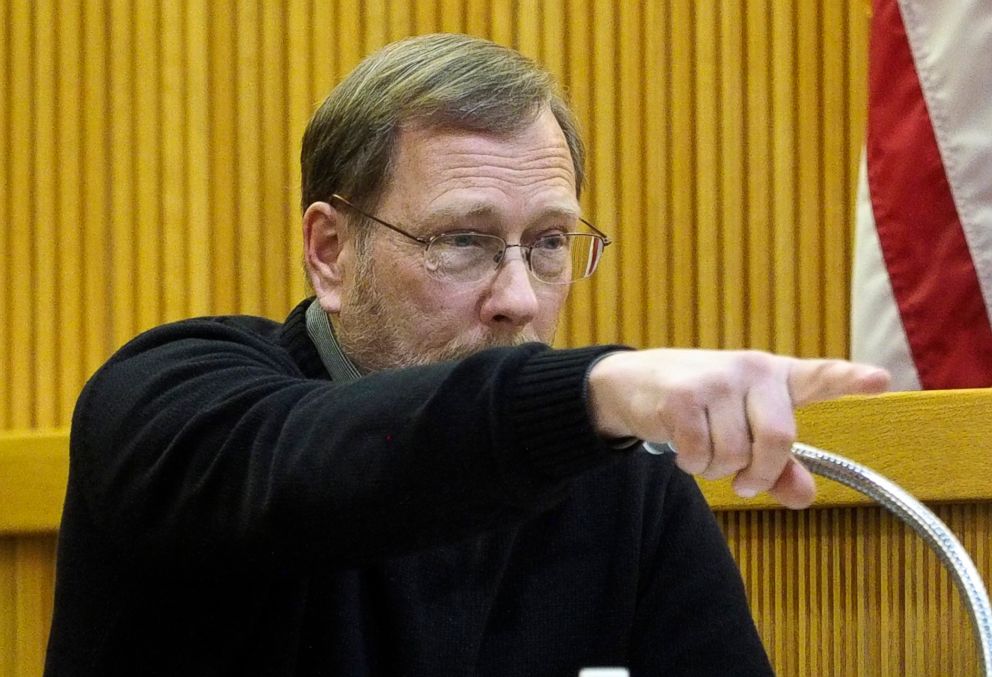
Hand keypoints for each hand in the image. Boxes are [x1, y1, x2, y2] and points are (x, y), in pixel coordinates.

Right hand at [586, 349, 889, 508]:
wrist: (633, 383)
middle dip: (758, 473)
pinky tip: (682, 448)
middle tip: (744, 483)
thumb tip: (804, 498)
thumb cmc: (701, 409)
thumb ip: (778, 467)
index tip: (881, 380)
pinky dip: (691, 464)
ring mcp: (716, 380)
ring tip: (702, 453)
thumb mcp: (742, 431)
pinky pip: (701, 453)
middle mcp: (751, 371)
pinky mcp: (683, 395)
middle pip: (778, 439)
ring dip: (716, 470)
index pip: (819, 376)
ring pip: (735, 454)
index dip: (851, 380)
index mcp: (775, 377)